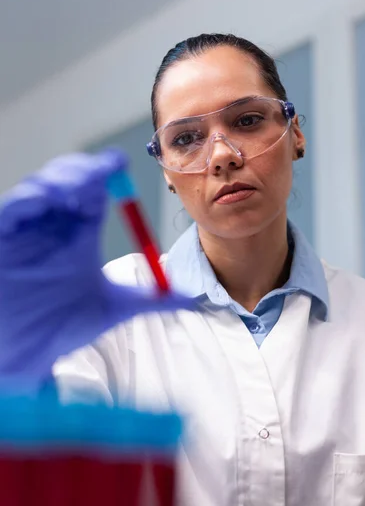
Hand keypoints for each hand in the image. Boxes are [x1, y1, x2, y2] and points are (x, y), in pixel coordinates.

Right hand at [0, 150, 194, 389]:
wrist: (27, 355)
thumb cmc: (63, 327)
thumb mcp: (113, 308)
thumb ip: (152, 300)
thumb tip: (193, 299)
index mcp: (79, 232)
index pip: (93, 189)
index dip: (104, 172)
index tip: (120, 163)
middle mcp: (53, 224)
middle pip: (67, 179)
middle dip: (83, 170)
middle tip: (102, 171)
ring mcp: (26, 229)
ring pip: (40, 187)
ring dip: (58, 181)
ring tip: (79, 187)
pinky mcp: (0, 238)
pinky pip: (11, 208)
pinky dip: (27, 200)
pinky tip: (46, 201)